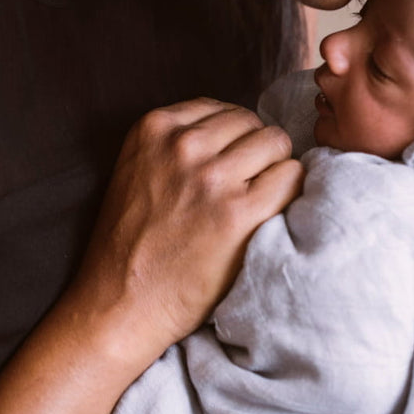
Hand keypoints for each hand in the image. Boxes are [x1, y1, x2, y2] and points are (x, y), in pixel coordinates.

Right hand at [71, 99, 304, 366]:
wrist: (121, 302)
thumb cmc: (133, 242)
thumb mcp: (138, 168)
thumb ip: (179, 140)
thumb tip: (240, 130)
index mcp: (155, 127)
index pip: (225, 111)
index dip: (234, 142)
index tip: (228, 170)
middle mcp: (183, 145)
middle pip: (255, 124)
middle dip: (257, 154)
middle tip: (246, 190)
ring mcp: (212, 178)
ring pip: (278, 144)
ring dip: (275, 172)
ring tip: (256, 203)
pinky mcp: (239, 213)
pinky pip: (292, 178)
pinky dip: (289, 194)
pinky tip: (269, 216)